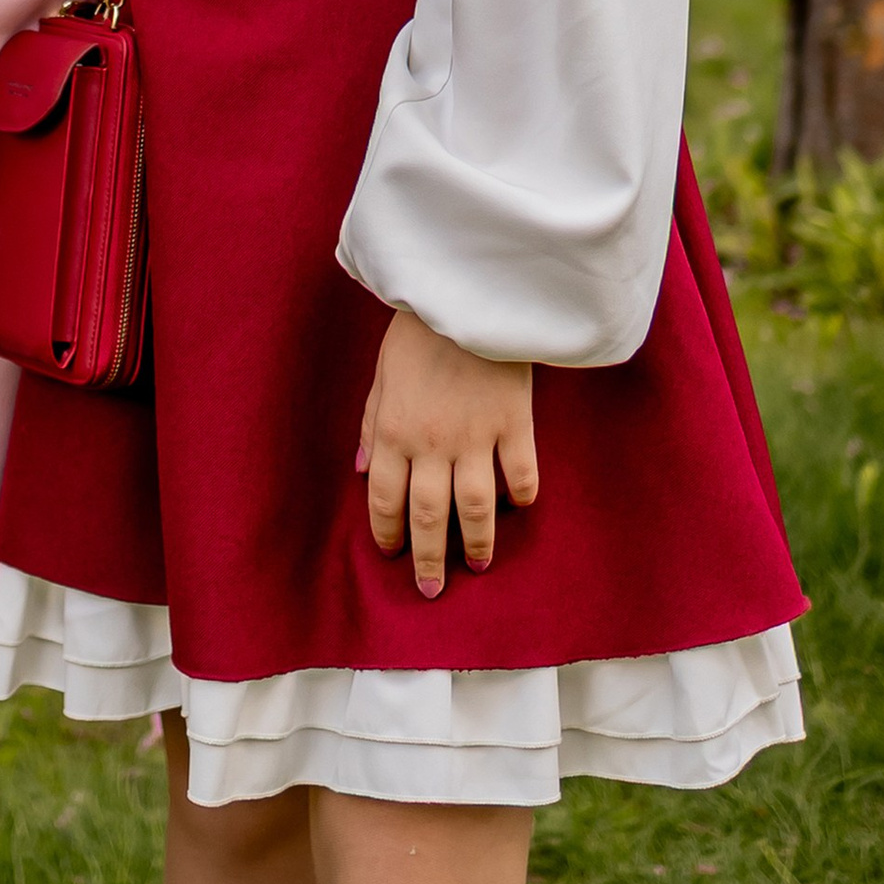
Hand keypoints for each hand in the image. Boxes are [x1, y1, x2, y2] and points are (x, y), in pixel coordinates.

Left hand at [359, 310, 536, 597]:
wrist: (466, 293)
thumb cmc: (418, 332)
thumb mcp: (381, 376)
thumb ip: (372, 426)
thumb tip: (363, 470)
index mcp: (394, 431)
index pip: (386, 499)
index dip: (389, 532)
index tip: (393, 555)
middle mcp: (432, 443)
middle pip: (430, 516)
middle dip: (429, 559)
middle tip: (430, 589)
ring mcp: (477, 436)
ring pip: (476, 507)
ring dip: (477, 543)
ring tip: (477, 567)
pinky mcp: (515, 423)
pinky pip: (521, 473)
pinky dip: (521, 495)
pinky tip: (519, 509)